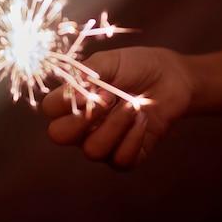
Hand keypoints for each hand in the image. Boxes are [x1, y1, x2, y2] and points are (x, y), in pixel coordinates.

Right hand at [41, 46, 191, 169]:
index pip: (50, 110)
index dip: (63, 102)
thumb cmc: (136, 66)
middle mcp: (82, 125)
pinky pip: (120, 160)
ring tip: (133, 105)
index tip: (89, 87)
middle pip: (60, 136)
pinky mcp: (127, 156)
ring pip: (93, 150)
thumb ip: (86, 75)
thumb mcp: (109, 62)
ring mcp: (103, 142)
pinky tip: (143, 119)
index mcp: (73, 100)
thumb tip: (73, 96)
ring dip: (115, 125)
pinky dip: (134, 138)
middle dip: (83, 119)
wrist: (171, 77)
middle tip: (107, 99)